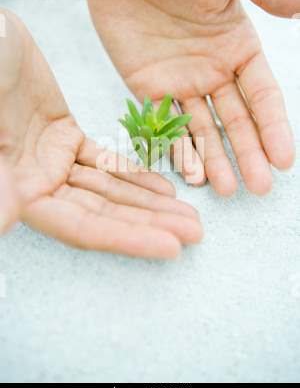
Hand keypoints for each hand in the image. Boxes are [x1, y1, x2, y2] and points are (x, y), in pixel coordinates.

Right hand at [0, 8, 202, 257]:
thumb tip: (3, 220)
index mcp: (19, 188)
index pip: (82, 226)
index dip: (127, 239)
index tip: (171, 248)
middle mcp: (38, 184)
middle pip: (105, 213)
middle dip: (151, 223)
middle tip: (196, 233)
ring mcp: (53, 163)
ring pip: (111, 189)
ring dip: (151, 203)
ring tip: (190, 215)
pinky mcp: (66, 139)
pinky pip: (106, 162)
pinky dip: (135, 174)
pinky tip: (165, 188)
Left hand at [64, 0, 298, 195]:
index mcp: (238, 44)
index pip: (263, 95)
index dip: (274, 128)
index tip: (284, 159)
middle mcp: (213, 69)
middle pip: (236, 121)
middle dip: (248, 154)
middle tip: (258, 188)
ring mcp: (180, 81)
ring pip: (202, 129)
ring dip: (215, 160)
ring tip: (225, 190)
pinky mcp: (147, 86)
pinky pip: (164, 123)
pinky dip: (177, 148)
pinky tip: (189, 172)